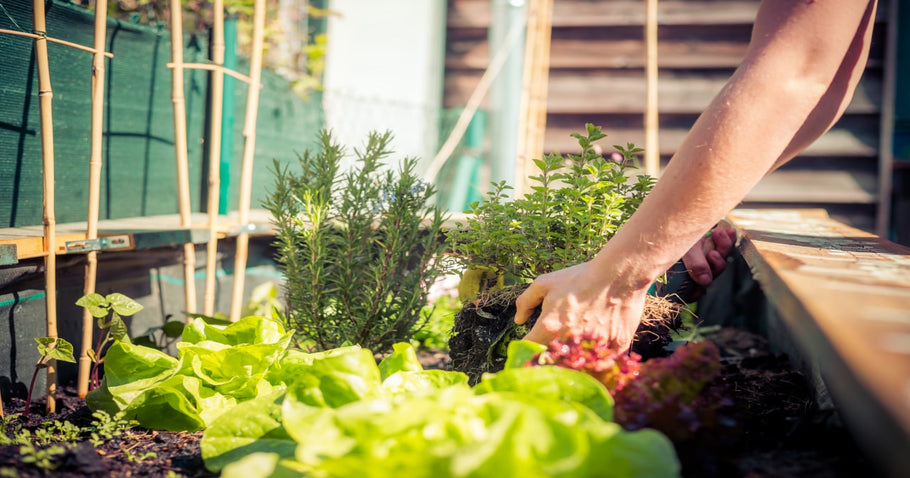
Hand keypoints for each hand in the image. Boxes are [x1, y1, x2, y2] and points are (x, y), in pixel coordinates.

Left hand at [513, 260, 648, 352]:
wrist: (618, 274)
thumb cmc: (581, 277)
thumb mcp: (545, 283)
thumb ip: (526, 301)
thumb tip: (518, 320)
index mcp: (549, 327)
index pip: (529, 348)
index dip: (527, 349)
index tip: (531, 348)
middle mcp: (568, 342)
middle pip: (553, 362)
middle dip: (550, 359)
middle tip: (554, 351)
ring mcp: (592, 348)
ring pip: (579, 366)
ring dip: (574, 363)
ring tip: (575, 355)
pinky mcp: (615, 349)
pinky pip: (604, 363)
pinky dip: (598, 361)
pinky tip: (596, 354)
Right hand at [681, 223, 735, 298]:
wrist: (682, 203)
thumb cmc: (677, 224)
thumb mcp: (685, 246)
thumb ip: (695, 264)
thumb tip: (705, 282)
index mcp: (676, 268)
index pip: (688, 289)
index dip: (695, 290)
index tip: (702, 284)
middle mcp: (689, 262)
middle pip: (708, 274)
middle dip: (715, 265)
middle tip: (712, 253)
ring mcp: (701, 253)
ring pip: (719, 261)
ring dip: (722, 249)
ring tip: (719, 233)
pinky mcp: (712, 242)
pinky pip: (725, 247)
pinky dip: (728, 240)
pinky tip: (729, 231)